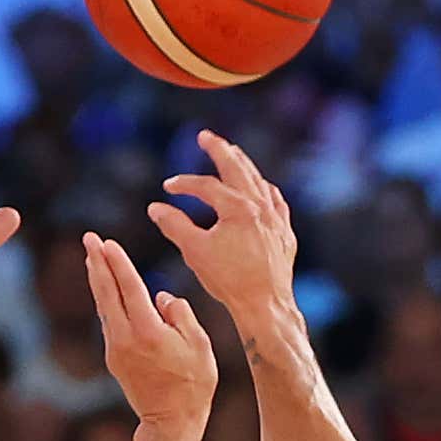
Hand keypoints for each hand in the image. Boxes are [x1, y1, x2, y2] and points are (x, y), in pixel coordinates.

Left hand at [81, 232, 219, 438]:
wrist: (171, 422)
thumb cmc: (194, 385)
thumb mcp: (200, 346)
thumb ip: (181, 315)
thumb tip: (161, 297)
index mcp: (149, 332)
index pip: (129, 288)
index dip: (117, 263)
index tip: (106, 242)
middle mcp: (126, 338)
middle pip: (107, 293)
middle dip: (97, 263)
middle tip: (88, 238)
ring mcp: (116, 350)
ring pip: (103, 306)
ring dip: (97, 280)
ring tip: (92, 257)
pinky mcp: (114, 358)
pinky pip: (108, 322)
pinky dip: (105, 301)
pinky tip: (105, 289)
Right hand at [145, 128, 300, 335]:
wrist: (265, 305)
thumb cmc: (229, 280)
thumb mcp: (194, 251)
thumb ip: (174, 225)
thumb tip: (155, 207)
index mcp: (237, 207)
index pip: (206, 186)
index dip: (184, 184)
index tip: (167, 187)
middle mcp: (260, 206)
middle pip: (238, 168)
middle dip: (219, 150)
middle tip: (206, 136)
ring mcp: (276, 218)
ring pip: (259, 182)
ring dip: (243, 165)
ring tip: (233, 153)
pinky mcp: (285, 233)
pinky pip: (276, 201)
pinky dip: (264, 190)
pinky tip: (262, 188)